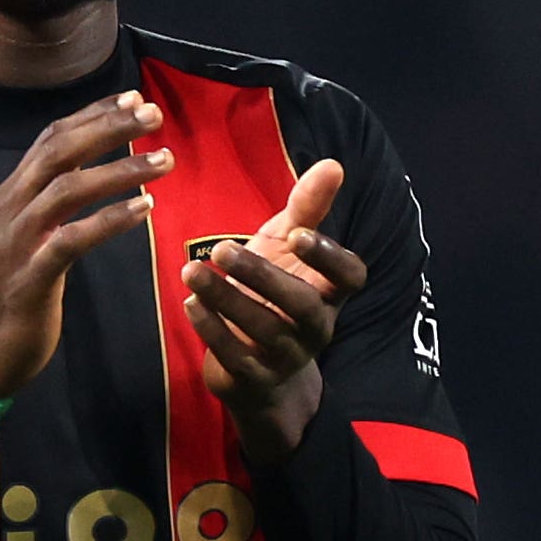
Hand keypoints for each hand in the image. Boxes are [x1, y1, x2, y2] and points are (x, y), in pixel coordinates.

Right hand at [0, 90, 169, 399]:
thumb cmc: (15, 293)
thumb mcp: (28, 235)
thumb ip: (50, 202)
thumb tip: (89, 168)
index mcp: (11, 195)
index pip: (52, 138)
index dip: (93, 114)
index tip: (134, 99)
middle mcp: (10, 209)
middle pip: (60, 151)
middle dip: (110, 127)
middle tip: (154, 115)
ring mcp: (16, 242)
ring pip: (68, 188)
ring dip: (120, 169)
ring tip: (164, 161)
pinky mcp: (29, 278)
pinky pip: (71, 239)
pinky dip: (109, 220)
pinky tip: (144, 209)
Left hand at [182, 160, 364, 467]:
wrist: (259, 371)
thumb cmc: (275, 294)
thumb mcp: (288, 249)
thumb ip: (307, 209)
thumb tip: (333, 164)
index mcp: (331, 292)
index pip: (351, 276)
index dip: (330, 257)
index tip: (300, 234)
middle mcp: (316, 326)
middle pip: (300, 303)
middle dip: (262, 275)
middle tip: (221, 249)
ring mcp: (286, 355)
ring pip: (263, 329)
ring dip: (226, 298)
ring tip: (191, 272)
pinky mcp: (253, 377)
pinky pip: (236, 356)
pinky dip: (212, 330)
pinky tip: (190, 304)